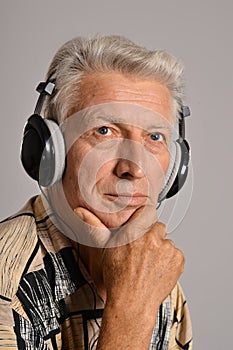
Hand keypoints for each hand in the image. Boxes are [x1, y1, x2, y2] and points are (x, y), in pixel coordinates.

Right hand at [74, 206, 184, 348]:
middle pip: (158, 228)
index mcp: (134, 231)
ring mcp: (167, 249)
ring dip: (161, 250)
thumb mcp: (105, 249)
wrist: (132, 304)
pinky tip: (158, 270)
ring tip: (150, 264)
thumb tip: (79, 211)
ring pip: (167, 242)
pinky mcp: (178, 260)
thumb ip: (94, 226)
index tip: (141, 229)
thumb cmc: (118, 279)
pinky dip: (170, 261)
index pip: (146, 212)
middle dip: (152, 237)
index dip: (143, 221)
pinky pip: (176, 254)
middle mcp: (152, 238)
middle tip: (144, 252)